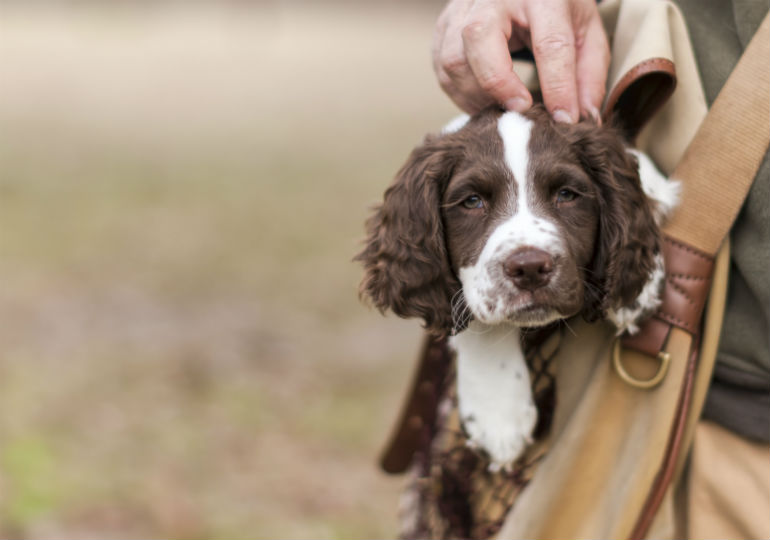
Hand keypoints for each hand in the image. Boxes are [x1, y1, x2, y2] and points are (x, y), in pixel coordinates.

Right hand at [432, 0, 609, 122]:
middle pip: (479, 38)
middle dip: (498, 83)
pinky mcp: (443, 27)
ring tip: (500, 109)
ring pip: (453, 59)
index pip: (549, 43)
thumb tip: (583, 119)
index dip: (557, 87)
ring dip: (476, 94)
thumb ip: (589, 75)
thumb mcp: (585, 33)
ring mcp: (460, 9)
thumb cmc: (555, 10)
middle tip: (519, 110)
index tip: (564, 119)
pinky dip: (462, 94)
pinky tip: (483, 100)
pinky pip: (443, 70)